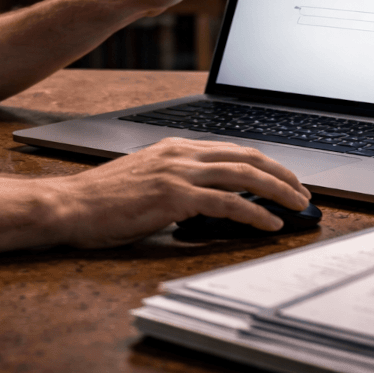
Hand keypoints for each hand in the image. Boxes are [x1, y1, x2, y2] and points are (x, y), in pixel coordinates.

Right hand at [45, 137, 312, 247]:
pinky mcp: (175, 196)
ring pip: (244, 176)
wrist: (70, 205)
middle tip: (303, 193)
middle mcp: (180, 154)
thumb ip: (177, 183)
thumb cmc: (101, 201)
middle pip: (247, 157)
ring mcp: (178, 172)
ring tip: (299, 206)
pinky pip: (227, 203)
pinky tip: (270, 225)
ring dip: (278, 191)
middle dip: (282, 174)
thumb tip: (209, 201)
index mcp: (174, 148)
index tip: (283, 178)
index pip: (232, 151)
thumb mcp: (145, 181)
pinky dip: (254, 213)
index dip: (264, 164)